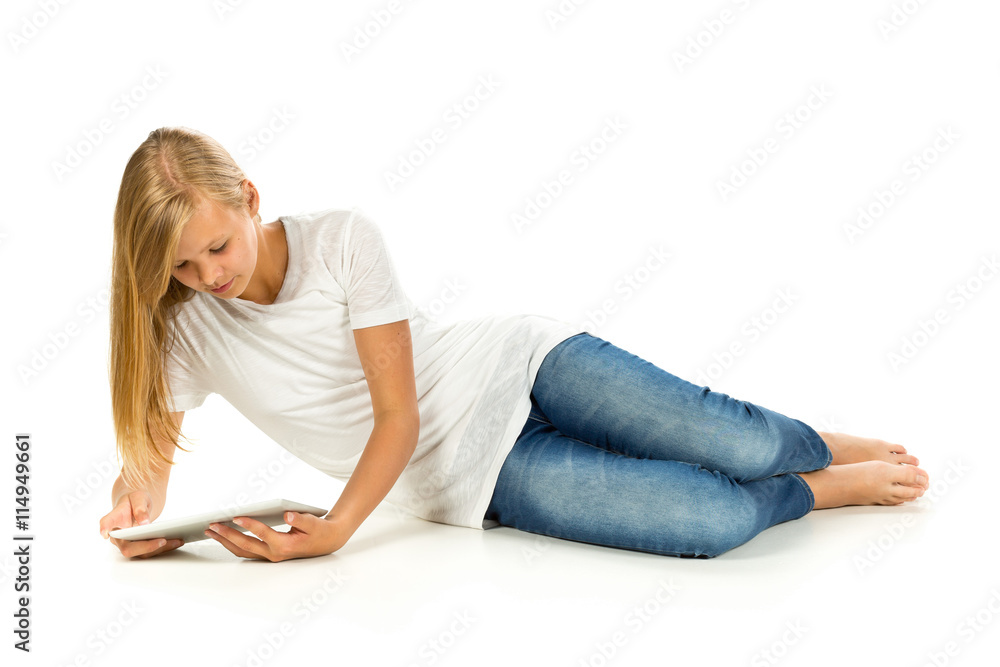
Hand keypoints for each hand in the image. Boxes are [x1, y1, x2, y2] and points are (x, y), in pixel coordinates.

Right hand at [99, 490, 183, 558]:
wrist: (136, 505)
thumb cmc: (134, 500)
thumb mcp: (138, 497)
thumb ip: (140, 507)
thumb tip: (144, 522)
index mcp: (114, 520)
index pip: (107, 523)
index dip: (104, 528)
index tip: (105, 533)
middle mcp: (118, 536)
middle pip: (128, 548)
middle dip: (146, 547)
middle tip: (163, 540)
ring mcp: (127, 543)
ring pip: (140, 553)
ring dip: (160, 549)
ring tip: (177, 540)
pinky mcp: (138, 547)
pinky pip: (149, 551)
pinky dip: (164, 548)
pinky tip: (176, 541)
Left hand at [204, 512, 348, 561]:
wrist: (326, 542)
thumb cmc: (319, 531)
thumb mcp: (314, 523)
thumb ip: (301, 519)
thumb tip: (287, 514)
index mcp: (285, 545)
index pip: (262, 534)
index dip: (248, 524)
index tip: (235, 516)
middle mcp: (274, 553)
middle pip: (245, 545)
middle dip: (227, 535)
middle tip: (212, 525)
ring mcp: (269, 555)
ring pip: (242, 551)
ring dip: (225, 541)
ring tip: (211, 531)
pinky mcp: (267, 553)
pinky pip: (246, 551)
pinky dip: (232, 544)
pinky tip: (223, 536)